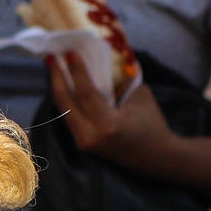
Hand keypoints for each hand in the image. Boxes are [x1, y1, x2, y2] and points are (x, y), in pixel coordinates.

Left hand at [48, 53, 170, 165]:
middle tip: (52, 56)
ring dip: (58, 87)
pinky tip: (63, 84)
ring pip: (64, 110)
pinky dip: (66, 100)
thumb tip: (100, 59)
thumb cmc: (153, 124)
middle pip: (65, 103)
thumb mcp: (140, 96)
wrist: (159, 158)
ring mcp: (85, 143)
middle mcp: (91, 136)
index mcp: (108, 125)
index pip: (85, 93)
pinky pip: (70, 118)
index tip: (69, 52)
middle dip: (56, 77)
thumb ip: (119, 80)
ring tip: (54, 66)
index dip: (76, 71)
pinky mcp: (83, 144)